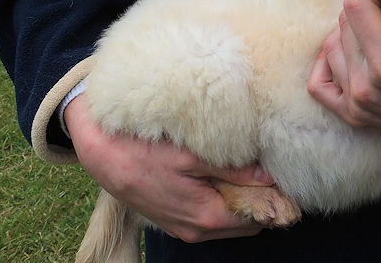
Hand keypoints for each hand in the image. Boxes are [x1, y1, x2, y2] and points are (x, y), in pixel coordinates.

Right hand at [65, 94, 273, 242]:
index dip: (271, 197)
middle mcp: (196, 230)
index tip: (279, 174)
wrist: (101, 152)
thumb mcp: (191, 156)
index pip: (257, 218)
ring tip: (241, 167)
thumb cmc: (144, 150)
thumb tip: (269, 176)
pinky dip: (220, 199)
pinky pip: (208, 216)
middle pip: (245, 223)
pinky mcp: (173, 219)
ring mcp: (183, 228)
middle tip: (262, 167)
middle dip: (257, 199)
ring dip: (238, 198)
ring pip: (227, 220)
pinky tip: (218, 174)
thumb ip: (233, 169)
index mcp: (206, 217)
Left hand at [307, 0, 380, 141]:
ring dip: (347, 33)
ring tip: (371, 30)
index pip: (356, 7)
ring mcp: (358, 104)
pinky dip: (327, 64)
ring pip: (331, 47)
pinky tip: (346, 54)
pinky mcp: (353, 117)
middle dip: (361, 8)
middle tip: (380, 5)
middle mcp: (367, 86)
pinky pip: (319, 83)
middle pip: (344, 23)